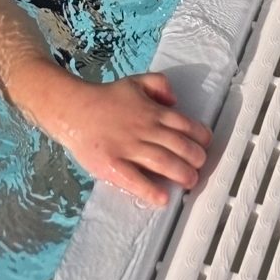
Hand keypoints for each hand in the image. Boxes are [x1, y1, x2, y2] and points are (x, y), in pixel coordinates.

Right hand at [37, 70, 211, 207]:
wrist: (74, 110)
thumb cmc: (106, 98)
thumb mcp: (136, 82)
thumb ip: (159, 84)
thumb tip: (176, 102)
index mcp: (152, 111)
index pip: (185, 125)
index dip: (200, 138)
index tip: (206, 147)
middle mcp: (144, 129)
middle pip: (178, 146)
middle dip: (195, 159)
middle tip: (199, 168)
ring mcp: (128, 147)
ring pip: (163, 162)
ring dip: (181, 174)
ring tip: (189, 182)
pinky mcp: (112, 164)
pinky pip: (134, 179)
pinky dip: (151, 189)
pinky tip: (163, 197)